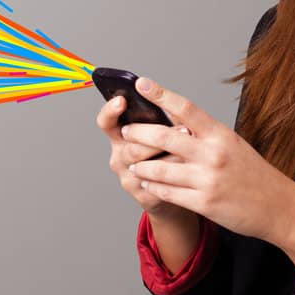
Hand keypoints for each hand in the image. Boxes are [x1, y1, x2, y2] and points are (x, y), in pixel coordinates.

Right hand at [95, 90, 196, 215]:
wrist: (175, 189)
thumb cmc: (167, 153)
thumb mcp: (161, 131)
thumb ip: (161, 117)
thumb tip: (170, 100)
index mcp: (120, 136)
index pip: (106, 121)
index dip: (110, 111)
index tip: (121, 100)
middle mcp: (119, 156)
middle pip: (130, 143)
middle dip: (156, 134)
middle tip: (182, 128)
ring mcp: (128, 177)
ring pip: (143, 163)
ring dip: (168, 153)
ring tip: (188, 147)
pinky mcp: (141, 194)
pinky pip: (156, 183)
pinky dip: (173, 173)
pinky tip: (186, 168)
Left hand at [116, 75, 294, 247]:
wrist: (280, 207)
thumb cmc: (254, 173)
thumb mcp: (233, 144)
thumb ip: (205, 134)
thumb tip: (174, 119)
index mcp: (220, 135)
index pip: (186, 108)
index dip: (161, 94)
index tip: (141, 83)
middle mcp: (213, 154)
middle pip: (165, 136)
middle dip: (139, 132)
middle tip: (126, 130)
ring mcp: (208, 179)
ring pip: (160, 167)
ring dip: (141, 164)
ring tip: (132, 161)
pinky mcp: (205, 203)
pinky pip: (169, 192)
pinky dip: (153, 186)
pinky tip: (146, 181)